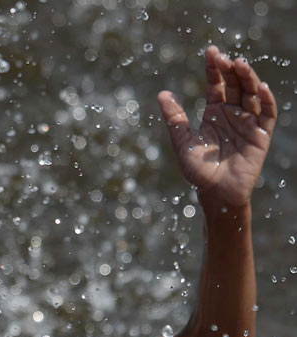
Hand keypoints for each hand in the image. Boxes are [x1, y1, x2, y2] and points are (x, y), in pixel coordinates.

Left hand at [158, 46, 275, 208]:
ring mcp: (248, 122)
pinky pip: (267, 113)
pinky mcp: (261, 134)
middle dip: (231, 70)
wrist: (216, 192)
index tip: (211, 51)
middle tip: (224, 58)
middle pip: (235, 86)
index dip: (215, 69)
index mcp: (214, 113)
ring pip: (251, 94)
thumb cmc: (198, 170)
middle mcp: (233, 114)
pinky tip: (261, 88)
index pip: (216, 85)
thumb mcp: (183, 142)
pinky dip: (265, 100)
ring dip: (248, 78)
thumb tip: (162, 94)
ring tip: (240, 64)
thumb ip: (175, 119)